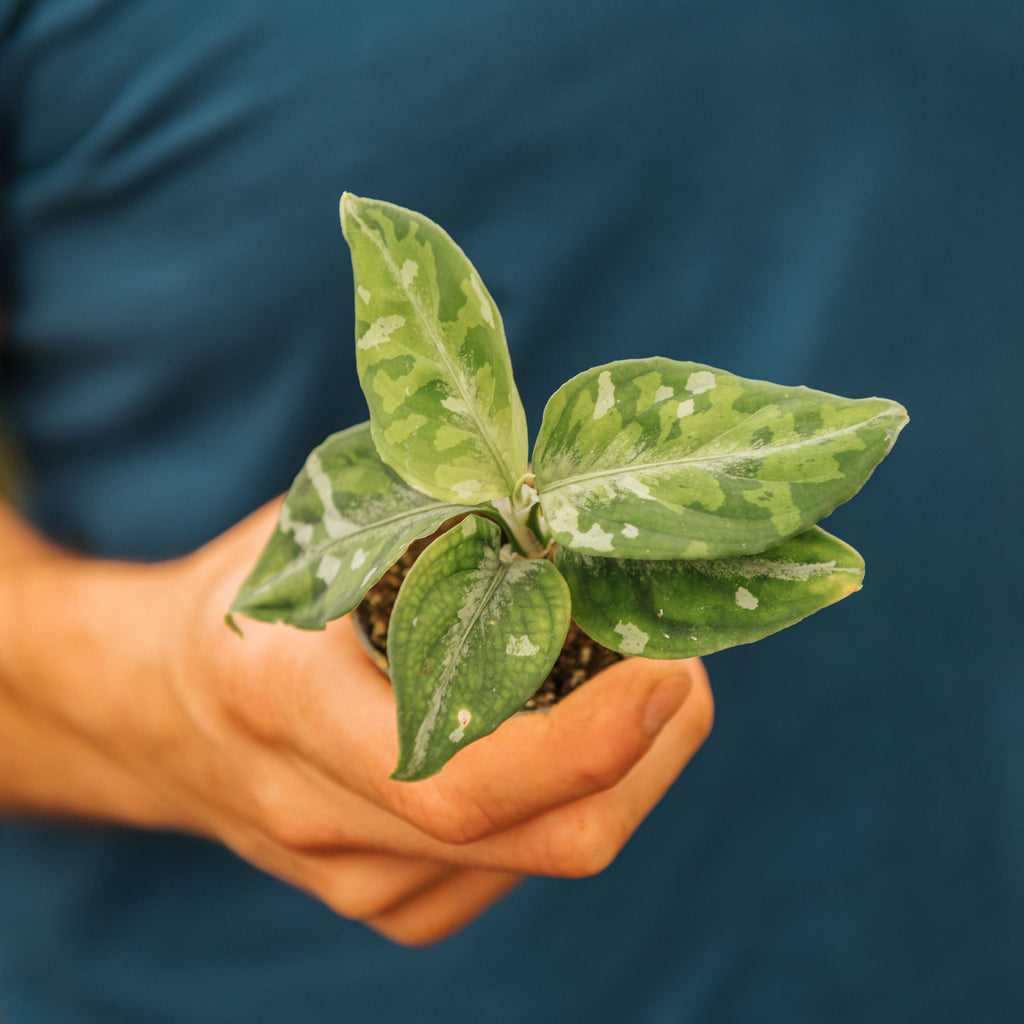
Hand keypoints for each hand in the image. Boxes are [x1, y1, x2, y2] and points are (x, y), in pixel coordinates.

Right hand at [0, 500, 713, 945]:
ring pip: (536, 860)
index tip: (671, 662)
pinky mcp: (379, 904)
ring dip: (621, 778)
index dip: (595, 734)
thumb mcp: (319, 525)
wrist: (149, 707)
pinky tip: (561, 742)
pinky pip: (509, 873)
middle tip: (683, 670)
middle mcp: (317, 816)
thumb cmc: (243, 594)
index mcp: (285, 701)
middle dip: (646, 758)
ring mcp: (349, 879)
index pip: (464, 773)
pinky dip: (564, 805)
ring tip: (637, 690)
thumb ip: (438, 518)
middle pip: (536, 838)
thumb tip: (576, 512)